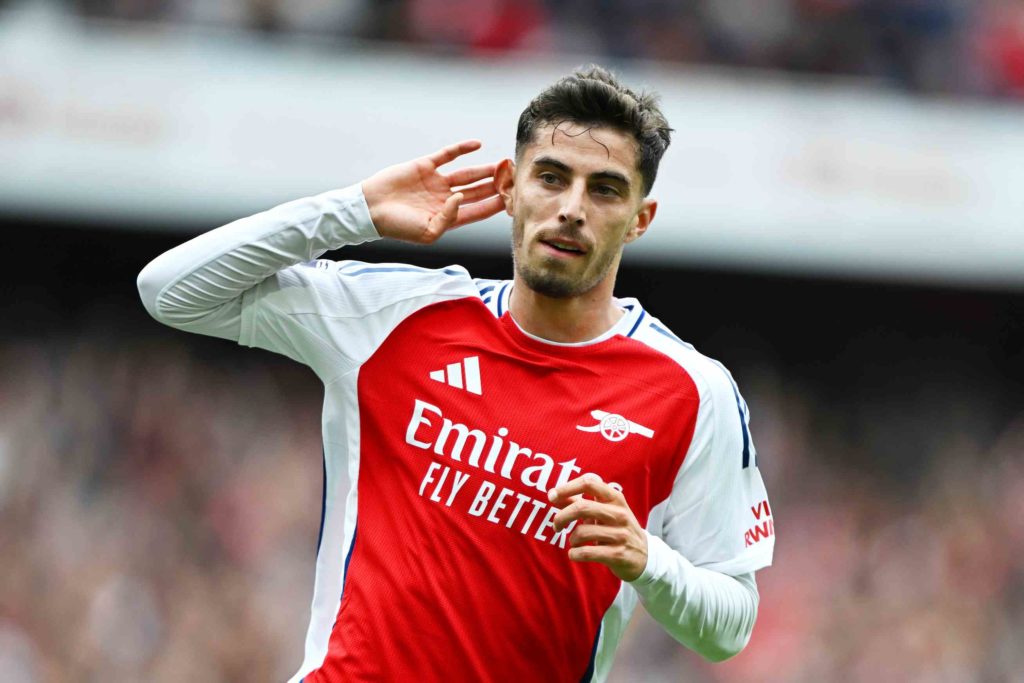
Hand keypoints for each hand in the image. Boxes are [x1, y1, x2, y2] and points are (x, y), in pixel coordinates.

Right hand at [360, 140, 503, 243]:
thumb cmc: (397, 227)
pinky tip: (477, 145)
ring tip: (503, 164)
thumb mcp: (427, 232)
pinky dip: (461, 149)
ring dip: (485, 169)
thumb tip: (462, 198)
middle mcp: (445, 199)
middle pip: (477, 191)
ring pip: (467, 174)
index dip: (495, 204)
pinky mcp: (425, 166)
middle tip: (514, 178)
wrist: (370, 209)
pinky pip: (447, 155)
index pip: (478, 211)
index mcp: (447, 218)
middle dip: (496, 186)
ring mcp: (436, 182)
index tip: (513, 199)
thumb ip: (448, 218)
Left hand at [549, 474, 647, 581]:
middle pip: (582, 507)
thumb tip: (554, 496)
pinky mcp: (618, 554)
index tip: (552, 496)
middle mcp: (620, 514)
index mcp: (615, 498)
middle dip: (562, 517)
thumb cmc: (617, 529)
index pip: (589, 483)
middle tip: (556, 525)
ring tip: (574, 542)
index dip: (567, 488)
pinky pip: (587, 552)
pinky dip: (574, 554)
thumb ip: (579, 503)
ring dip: (572, 539)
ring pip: (582, 532)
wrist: (645, 556)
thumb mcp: (604, 512)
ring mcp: (621, 534)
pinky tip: (575, 554)